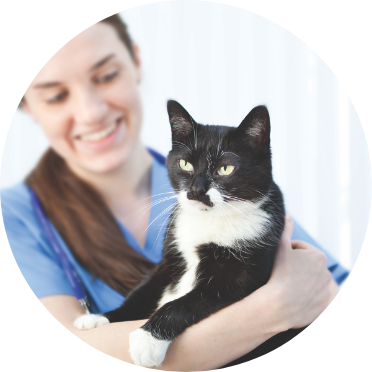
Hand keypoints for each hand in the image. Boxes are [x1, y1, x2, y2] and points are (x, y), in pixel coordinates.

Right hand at [268, 214, 338, 329]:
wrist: (279, 305)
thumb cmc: (279, 273)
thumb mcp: (280, 247)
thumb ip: (285, 229)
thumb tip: (288, 215)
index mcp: (318, 255)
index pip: (300, 249)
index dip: (287, 253)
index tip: (279, 260)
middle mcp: (327, 272)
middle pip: (307, 265)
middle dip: (297, 267)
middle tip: (282, 273)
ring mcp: (326, 290)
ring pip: (312, 281)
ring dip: (302, 281)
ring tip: (288, 286)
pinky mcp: (324, 305)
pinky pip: (315, 297)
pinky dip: (306, 296)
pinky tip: (295, 297)